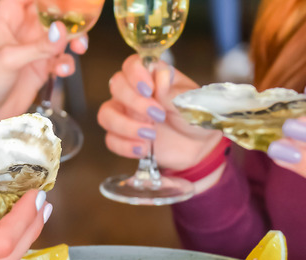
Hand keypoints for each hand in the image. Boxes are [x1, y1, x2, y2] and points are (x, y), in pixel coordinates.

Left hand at [0, 0, 88, 122]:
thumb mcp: (9, 59)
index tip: (66, 2)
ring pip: (61, 34)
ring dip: (73, 40)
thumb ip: (38, 45)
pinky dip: (66, 63)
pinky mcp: (41, 65)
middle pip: (50, 10)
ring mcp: (32, 46)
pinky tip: (62, 70)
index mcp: (5, 15)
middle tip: (79, 26)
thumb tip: (61, 32)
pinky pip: (61, 57)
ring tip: (78, 48)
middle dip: (67, 18)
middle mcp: (21, 27)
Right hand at [97, 54, 222, 170]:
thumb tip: (160, 76)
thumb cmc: (195, 116)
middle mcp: (134, 92)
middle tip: (157, 116)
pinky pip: (111, 139)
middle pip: (116, 86)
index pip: (132, 64)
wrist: (199, 145)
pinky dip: (125, 146)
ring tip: (151, 136)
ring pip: (106, 114)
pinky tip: (144, 149)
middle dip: (134, 102)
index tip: (149, 89)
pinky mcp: (124, 137)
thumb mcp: (192, 103)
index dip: (135, 74)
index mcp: (152, 76)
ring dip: (125, 126)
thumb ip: (174, 92)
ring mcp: (127, 114)